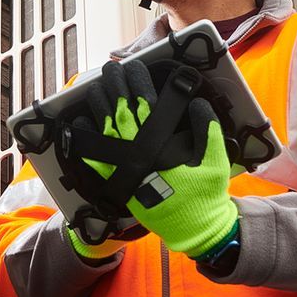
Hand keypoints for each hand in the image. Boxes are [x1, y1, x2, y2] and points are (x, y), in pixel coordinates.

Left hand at [79, 60, 237, 256]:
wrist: (193, 229)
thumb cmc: (205, 194)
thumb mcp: (215, 159)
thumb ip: (208, 129)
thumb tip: (197, 103)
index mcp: (163, 145)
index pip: (146, 105)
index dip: (138, 83)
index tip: (134, 67)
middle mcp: (140, 155)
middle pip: (121, 112)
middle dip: (115, 87)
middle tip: (110, 68)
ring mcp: (126, 170)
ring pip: (106, 130)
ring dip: (100, 106)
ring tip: (95, 86)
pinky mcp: (119, 184)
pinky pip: (96, 159)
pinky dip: (87, 141)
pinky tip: (81, 123)